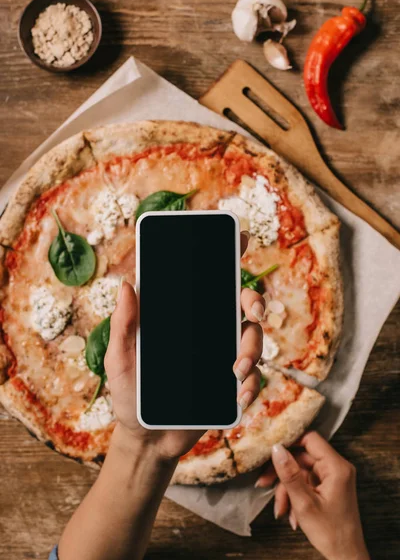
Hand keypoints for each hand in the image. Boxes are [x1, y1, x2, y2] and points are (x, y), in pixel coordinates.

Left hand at [105, 231, 263, 460]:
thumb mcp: (119, 359)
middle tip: (253, 311)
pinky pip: (254, 378)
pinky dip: (252, 383)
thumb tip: (127, 284)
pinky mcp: (231, 386)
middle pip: (242, 305)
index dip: (227, 258)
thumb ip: (123, 326)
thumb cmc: (130, 395)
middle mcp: (208, 333)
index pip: (207, 283)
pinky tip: (239, 393)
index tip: (242, 238)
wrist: (146, 440)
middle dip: (254, 301)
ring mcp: (222, 357)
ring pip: (253, 338)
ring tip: (236, 370)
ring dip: (253, 348)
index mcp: (184, 319)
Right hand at [256, 432, 369, 559]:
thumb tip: (276, 448)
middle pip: (302, 457)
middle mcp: (336, 468)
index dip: (290, 440)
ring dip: (287, 489)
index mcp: (336, 466)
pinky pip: (306, 483)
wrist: (345, 557)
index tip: (270, 448)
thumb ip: (289, 474)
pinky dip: (295, 495)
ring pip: (301, 472)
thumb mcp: (304, 503)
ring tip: (280, 509)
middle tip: (263, 483)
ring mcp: (332, 478)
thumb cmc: (330, 532)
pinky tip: (290, 514)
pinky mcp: (328, 487)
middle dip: (283, 473)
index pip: (310, 439)